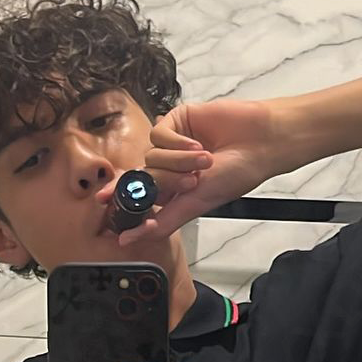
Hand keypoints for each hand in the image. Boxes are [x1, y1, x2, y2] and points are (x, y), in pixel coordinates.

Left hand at [98, 98, 278, 247]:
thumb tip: (128, 239)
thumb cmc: (235, 175)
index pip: (137, 195)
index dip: (120, 197)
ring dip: (177, 162)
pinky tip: (197, 145)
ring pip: (150, 156)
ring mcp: (171, 144)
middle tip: (190, 182)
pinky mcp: (176, 121)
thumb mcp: (195, 204)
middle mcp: (169, 167)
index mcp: (173, 190)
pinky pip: (159, 134)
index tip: (102, 202)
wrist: (259, 143)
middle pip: (141, 176)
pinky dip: (177, 143)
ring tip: (204, 162)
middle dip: (165, 181)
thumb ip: (162, 223)